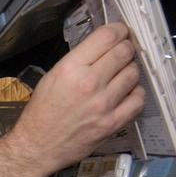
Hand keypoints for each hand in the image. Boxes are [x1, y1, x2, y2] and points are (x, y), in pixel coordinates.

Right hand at [0, 23, 143, 176]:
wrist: (37, 147)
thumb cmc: (42, 111)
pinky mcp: (112, 124)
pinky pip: (138, 100)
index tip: (121, 32)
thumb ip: (79, 60)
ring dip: (130, 70)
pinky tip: (126, 94)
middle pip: (124, 52)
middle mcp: (89, 83)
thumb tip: (104, 47)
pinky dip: (135, 93)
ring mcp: (103, 105)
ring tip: (122, 74)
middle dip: (127, 48)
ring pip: (133, 74)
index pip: (107, 36)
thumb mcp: (53, 76)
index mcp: (71, 68)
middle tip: (124, 52)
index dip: (119, 30)